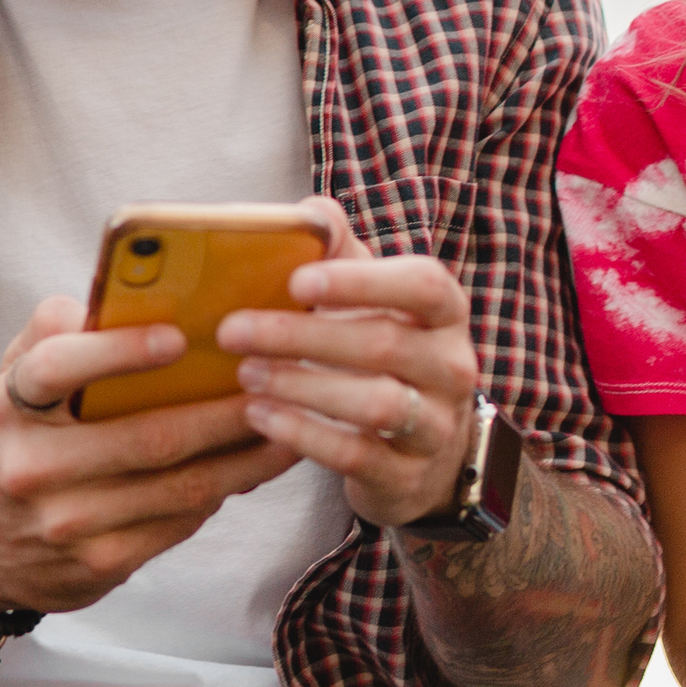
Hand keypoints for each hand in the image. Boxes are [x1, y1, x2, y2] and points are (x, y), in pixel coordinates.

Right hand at [0, 296, 299, 614]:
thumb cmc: (21, 440)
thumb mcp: (16, 378)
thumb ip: (55, 331)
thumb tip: (122, 296)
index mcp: (13, 405)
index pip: (57, 367)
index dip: (118, 352)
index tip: (179, 336)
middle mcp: (32, 466)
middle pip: (147, 436)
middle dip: (223, 412)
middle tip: (276, 383)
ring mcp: (66, 522)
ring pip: (179, 486)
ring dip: (244, 457)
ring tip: (288, 425)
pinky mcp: (99, 563)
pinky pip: (179, 522)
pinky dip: (223, 492)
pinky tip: (253, 468)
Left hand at [218, 196, 476, 532]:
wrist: (421, 447)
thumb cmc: (383, 353)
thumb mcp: (370, 299)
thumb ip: (339, 253)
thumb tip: (307, 212)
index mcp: (444, 312)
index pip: (423, 285)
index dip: (361, 281)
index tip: (296, 279)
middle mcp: (452, 366)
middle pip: (385, 344)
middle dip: (302, 335)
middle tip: (233, 330)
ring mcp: (435, 425)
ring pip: (376, 402)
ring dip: (301, 386)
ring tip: (245, 374)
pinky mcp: (407, 474)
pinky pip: (357, 454)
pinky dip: (303, 434)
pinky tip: (259, 416)